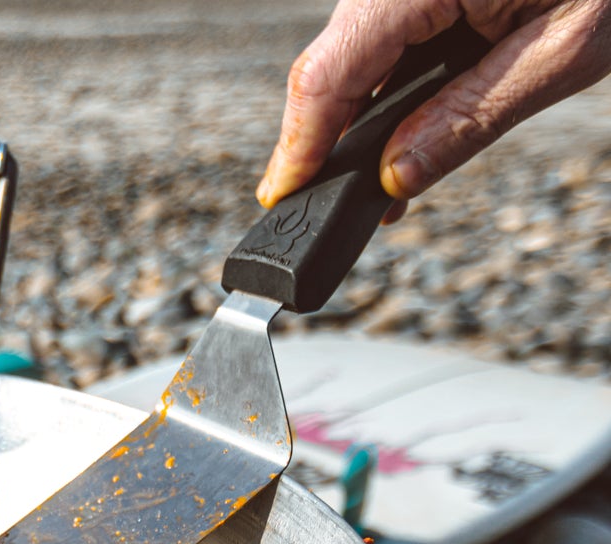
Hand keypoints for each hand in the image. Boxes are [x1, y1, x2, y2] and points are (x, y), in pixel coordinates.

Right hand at [258, 0, 610, 213]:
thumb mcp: (561, 52)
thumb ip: (469, 119)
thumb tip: (396, 178)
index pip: (329, 72)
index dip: (299, 145)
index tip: (284, 199)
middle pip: (332, 62)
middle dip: (329, 139)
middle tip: (336, 212)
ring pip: (355, 50)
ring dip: (363, 114)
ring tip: (382, 178)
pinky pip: (387, 30)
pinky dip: (392, 79)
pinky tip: (405, 125)